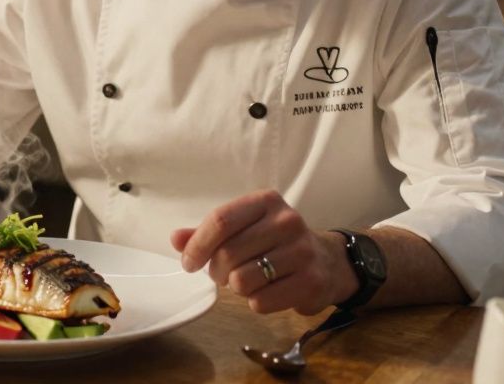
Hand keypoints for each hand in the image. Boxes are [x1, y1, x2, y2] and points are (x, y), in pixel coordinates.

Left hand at [171, 190, 356, 315]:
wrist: (327, 261)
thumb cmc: (274, 242)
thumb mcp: (244, 228)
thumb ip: (207, 233)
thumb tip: (176, 239)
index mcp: (266, 201)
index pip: (220, 220)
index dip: (197, 245)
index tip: (188, 263)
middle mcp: (287, 222)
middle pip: (228, 254)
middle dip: (216, 271)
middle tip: (223, 274)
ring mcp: (302, 251)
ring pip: (242, 281)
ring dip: (236, 287)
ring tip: (248, 280)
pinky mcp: (310, 282)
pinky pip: (260, 301)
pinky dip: (255, 301)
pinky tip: (267, 291)